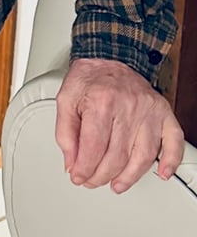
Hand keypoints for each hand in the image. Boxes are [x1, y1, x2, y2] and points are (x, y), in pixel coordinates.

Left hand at [55, 57, 184, 192]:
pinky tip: (162, 173)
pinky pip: (174, 141)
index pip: (93, 146)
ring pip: (143, 155)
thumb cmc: (89, 78)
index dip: (83, 167)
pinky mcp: (163, 112)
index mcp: (100, 100)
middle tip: (91, 181)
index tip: (77, 176)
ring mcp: (148, 110)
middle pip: (117, 155)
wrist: (111, 54)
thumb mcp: (65, 97)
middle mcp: (127, 105)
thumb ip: (65, 131)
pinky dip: (170, 161)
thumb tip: (71, 161)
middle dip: (102, 175)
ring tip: (116, 184)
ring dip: (129, 176)